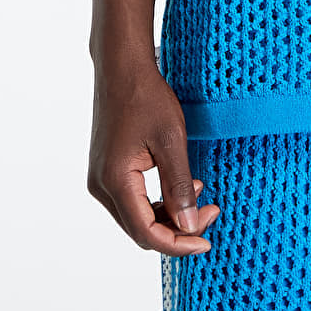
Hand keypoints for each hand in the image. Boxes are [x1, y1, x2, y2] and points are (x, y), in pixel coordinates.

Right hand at [87, 62, 220, 255]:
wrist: (121, 67)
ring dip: (168, 215)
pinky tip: (181, 185)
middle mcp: (101, 186)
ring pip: (136, 217)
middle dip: (177, 229)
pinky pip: (131, 200)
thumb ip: (178, 186)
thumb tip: (188, 225)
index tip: (207, 241)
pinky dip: (156, 202)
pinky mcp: (106, 170)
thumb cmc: (146, 97)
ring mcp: (100, 178)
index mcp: (115, 181)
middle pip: (140, 230)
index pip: (147, 233)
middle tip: (210, 212)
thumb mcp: (171, 140)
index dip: (179, 243)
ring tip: (199, 195)